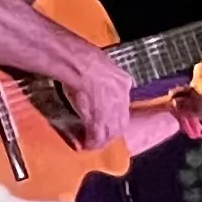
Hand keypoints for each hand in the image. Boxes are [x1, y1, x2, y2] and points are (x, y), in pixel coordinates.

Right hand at [0, 7, 133, 152]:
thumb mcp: (96, 60)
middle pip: (121, 120)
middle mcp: (122, 97)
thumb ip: (97, 68)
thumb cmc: (79, 56)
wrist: (78, 63)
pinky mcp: (99, 120)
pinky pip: (98, 136)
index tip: (107, 114)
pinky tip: (87, 145)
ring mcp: (112, 111)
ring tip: (94, 143)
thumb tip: (84, 66)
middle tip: (103, 135)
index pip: (123, 101)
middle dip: (112, 130)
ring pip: (112, 131)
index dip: (115, 111)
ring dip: (103, 139)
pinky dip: (92, 143)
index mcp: (122, 81)